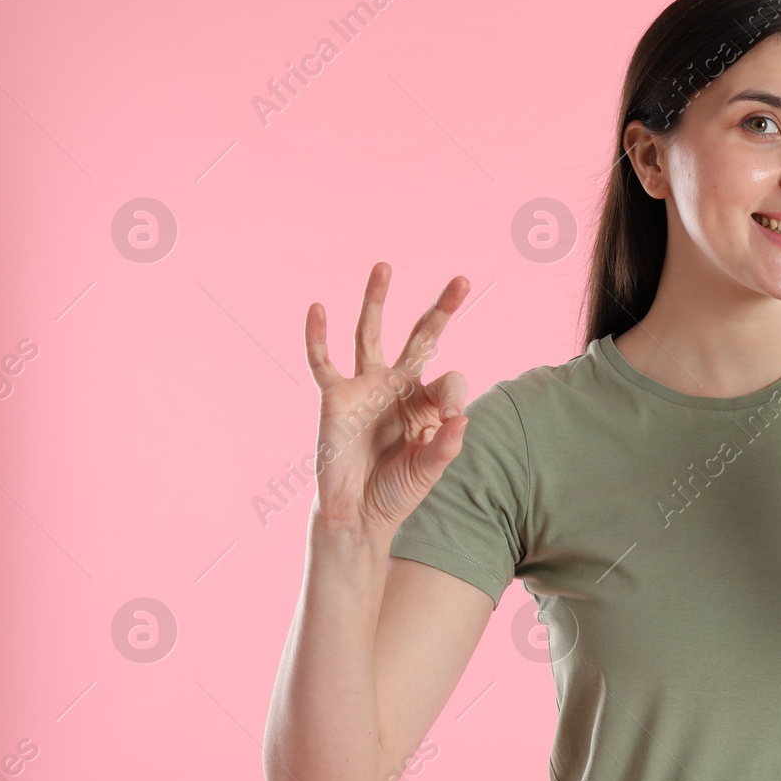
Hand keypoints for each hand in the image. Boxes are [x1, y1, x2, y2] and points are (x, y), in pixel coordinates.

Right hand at [302, 262, 471, 537]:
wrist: (358, 513)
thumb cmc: (397, 489)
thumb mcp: (429, 468)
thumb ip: (445, 444)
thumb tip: (461, 416)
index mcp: (426, 401)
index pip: (450, 378)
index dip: (452, 396)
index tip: (451, 420)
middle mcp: (397, 386)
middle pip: (421, 337)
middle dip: (441, 310)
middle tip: (463, 280)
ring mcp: (365, 387)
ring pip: (370, 334)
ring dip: (377, 300)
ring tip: (385, 266)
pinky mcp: (335, 398)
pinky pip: (323, 361)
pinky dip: (318, 336)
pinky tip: (318, 307)